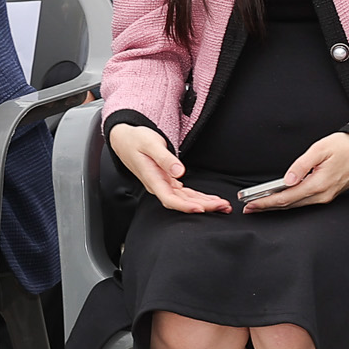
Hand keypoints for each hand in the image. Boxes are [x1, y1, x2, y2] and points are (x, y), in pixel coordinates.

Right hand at [107, 121, 228, 213]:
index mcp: (152, 179)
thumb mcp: (151, 144)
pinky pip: (184, 193)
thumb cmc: (136, 140)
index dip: (186, 206)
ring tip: (222, 205)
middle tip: (223, 207)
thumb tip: (179, 172)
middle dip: (203, 206)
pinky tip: (209, 199)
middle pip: (182, 202)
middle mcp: (158, 185)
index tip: (201, 208)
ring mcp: (163, 184)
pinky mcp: (167, 181)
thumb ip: (165, 159)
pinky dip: (198, 197)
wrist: (125, 139)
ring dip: (204, 203)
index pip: (170, 199)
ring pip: (185, 199)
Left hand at [243, 131, 348, 210]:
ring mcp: (328, 196)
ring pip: (298, 204)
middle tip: (249, 208)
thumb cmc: (347, 145)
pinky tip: (282, 198)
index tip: (251, 203)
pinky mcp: (330, 193)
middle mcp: (323, 194)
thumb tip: (287, 179)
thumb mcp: (320, 148)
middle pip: (290, 204)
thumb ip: (301, 165)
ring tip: (261, 204)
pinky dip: (291, 201)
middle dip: (269, 206)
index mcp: (319, 184)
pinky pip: (306, 201)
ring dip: (279, 205)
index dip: (266, 202)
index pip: (286, 197)